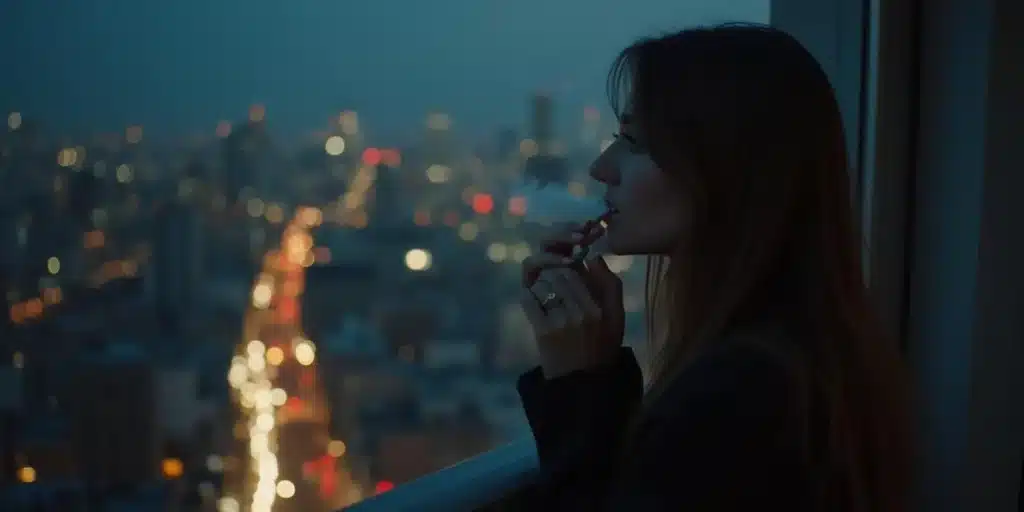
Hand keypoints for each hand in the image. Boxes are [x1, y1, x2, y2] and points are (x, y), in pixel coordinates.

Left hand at [520, 226, 624, 378]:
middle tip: (555, 285)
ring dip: (542, 287)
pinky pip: (528, 299)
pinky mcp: (542, 331)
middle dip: (554, 275)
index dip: (569, 267)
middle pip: (559, 275)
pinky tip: (535, 305)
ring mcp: (560, 322)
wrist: (582, 383)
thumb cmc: (601, 347)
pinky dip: (529, 298)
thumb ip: (610, 285)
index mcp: (599, 308)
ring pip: (543, 284)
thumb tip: (594, 257)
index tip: (567, 272)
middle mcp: (580, 313)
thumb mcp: (617, 317)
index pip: (577, 271)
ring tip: (547, 298)